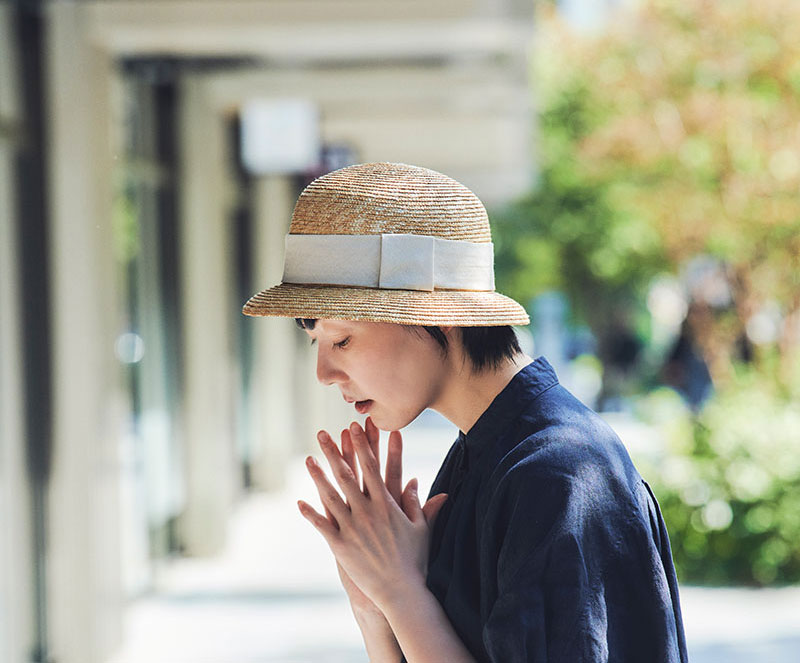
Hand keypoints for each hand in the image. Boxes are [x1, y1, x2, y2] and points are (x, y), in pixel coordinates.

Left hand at [299, 419, 447, 611]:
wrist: (402, 591)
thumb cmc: (415, 560)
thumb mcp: (420, 528)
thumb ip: (418, 504)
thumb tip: (416, 482)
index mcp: (386, 504)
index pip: (371, 467)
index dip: (362, 445)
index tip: (355, 427)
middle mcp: (367, 512)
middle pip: (347, 475)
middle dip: (334, 452)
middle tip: (323, 433)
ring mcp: (352, 528)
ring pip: (330, 496)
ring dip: (318, 477)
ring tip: (308, 459)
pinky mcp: (341, 547)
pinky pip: (322, 526)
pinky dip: (311, 514)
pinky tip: (300, 502)